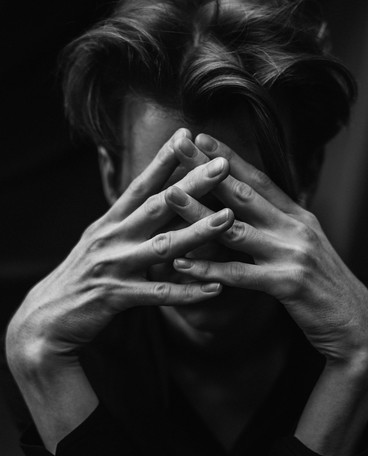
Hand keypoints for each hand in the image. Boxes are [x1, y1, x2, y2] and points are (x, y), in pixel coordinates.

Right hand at [6, 129, 234, 363]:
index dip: (163, 160)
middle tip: (223, 166)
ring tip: (228, 218)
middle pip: (157, 206)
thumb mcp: (99, 240)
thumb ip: (123, 221)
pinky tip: (216, 287)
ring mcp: (115, 266)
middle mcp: (112, 238)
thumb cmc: (82, 276)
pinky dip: (188, 292)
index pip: (140, 185)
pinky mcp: (117, 296)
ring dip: (197, 231)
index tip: (187, 135)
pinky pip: (159, 294)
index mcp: (110, 222)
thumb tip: (145, 200)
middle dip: (191, 184)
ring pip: (162, 246)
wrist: (48, 315)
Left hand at [166, 133, 367, 366]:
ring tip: (170, 196)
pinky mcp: (287, 283)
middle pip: (243, 193)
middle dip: (208, 168)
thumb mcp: (305, 245)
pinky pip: (240, 274)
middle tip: (179, 145)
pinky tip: (181, 264)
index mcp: (298, 216)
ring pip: (236, 229)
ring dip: (200, 212)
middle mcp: (295, 227)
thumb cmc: (323, 285)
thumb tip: (251, 210)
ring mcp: (292, 254)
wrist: (355, 322)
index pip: (259, 179)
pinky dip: (209, 269)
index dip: (228, 156)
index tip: (200, 136)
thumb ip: (280, 225)